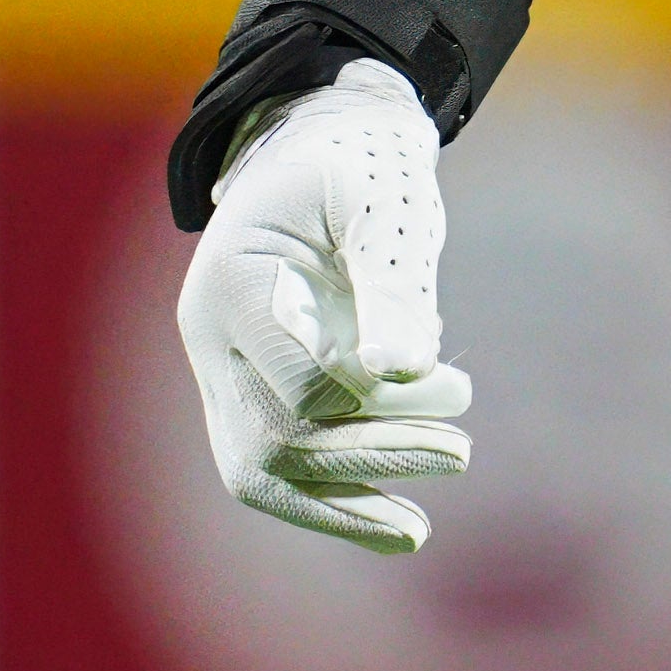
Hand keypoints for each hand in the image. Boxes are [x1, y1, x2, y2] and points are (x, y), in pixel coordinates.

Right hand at [173, 58, 472, 551]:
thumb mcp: (386, 202)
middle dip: (371, 456)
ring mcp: (220, 365)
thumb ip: (391, 281)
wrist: (325, 140)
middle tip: (461, 451)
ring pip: (258, 470)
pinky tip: (392, 522)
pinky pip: (272, 462)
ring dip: (343, 500)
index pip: (300, 384)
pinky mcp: (247, 387)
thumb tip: (402, 372)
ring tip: (417, 529)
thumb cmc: (361, 161)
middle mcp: (209, 335)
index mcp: (232, 282)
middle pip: (271, 441)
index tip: (452, 385)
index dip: (376, 404)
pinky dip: (330, 496)